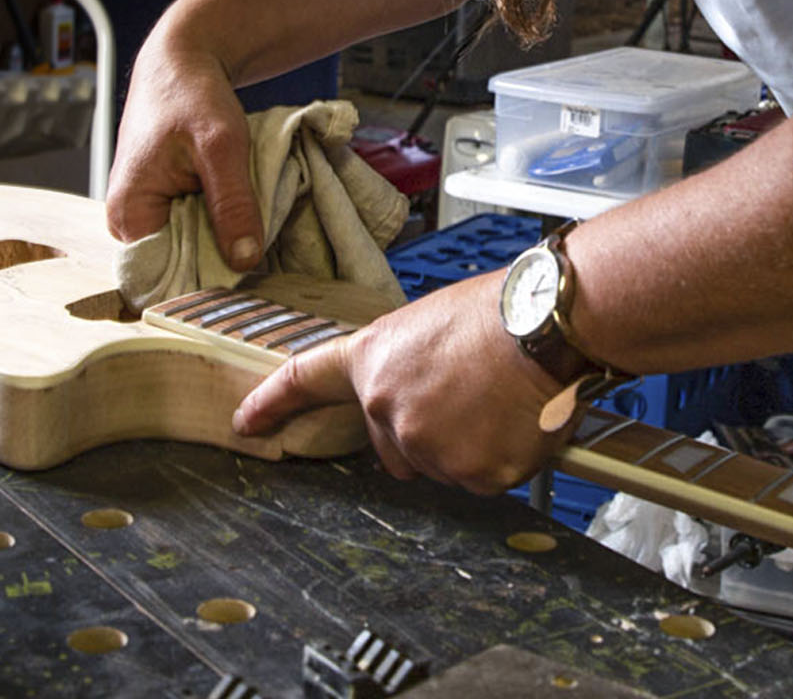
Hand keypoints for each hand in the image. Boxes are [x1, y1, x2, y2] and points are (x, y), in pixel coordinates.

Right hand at [105, 24, 262, 264]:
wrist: (183, 62)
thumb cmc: (192, 95)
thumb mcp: (222, 147)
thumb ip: (233, 205)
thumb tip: (245, 261)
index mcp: (129, 214)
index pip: (164, 277)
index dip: (205, 283)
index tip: (246, 284)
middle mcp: (129, 222)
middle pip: (179, 267)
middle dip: (219, 263)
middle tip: (262, 256)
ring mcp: (147, 215)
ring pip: (192, 249)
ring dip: (224, 243)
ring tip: (255, 233)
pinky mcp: (164, 206)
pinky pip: (196, 231)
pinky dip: (221, 226)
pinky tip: (242, 217)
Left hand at [233, 274, 570, 492]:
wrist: (546, 323)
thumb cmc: (502, 311)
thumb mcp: (432, 324)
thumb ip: (409, 366)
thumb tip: (425, 394)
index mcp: (374, 359)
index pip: (306, 380)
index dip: (272, 402)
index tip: (246, 422)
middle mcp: (386, 406)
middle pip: (393, 449)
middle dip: (427, 435)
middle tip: (470, 397)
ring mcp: (425, 444)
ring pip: (442, 466)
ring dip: (470, 445)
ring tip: (499, 399)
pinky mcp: (468, 472)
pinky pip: (482, 479)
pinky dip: (502, 458)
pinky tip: (515, 420)